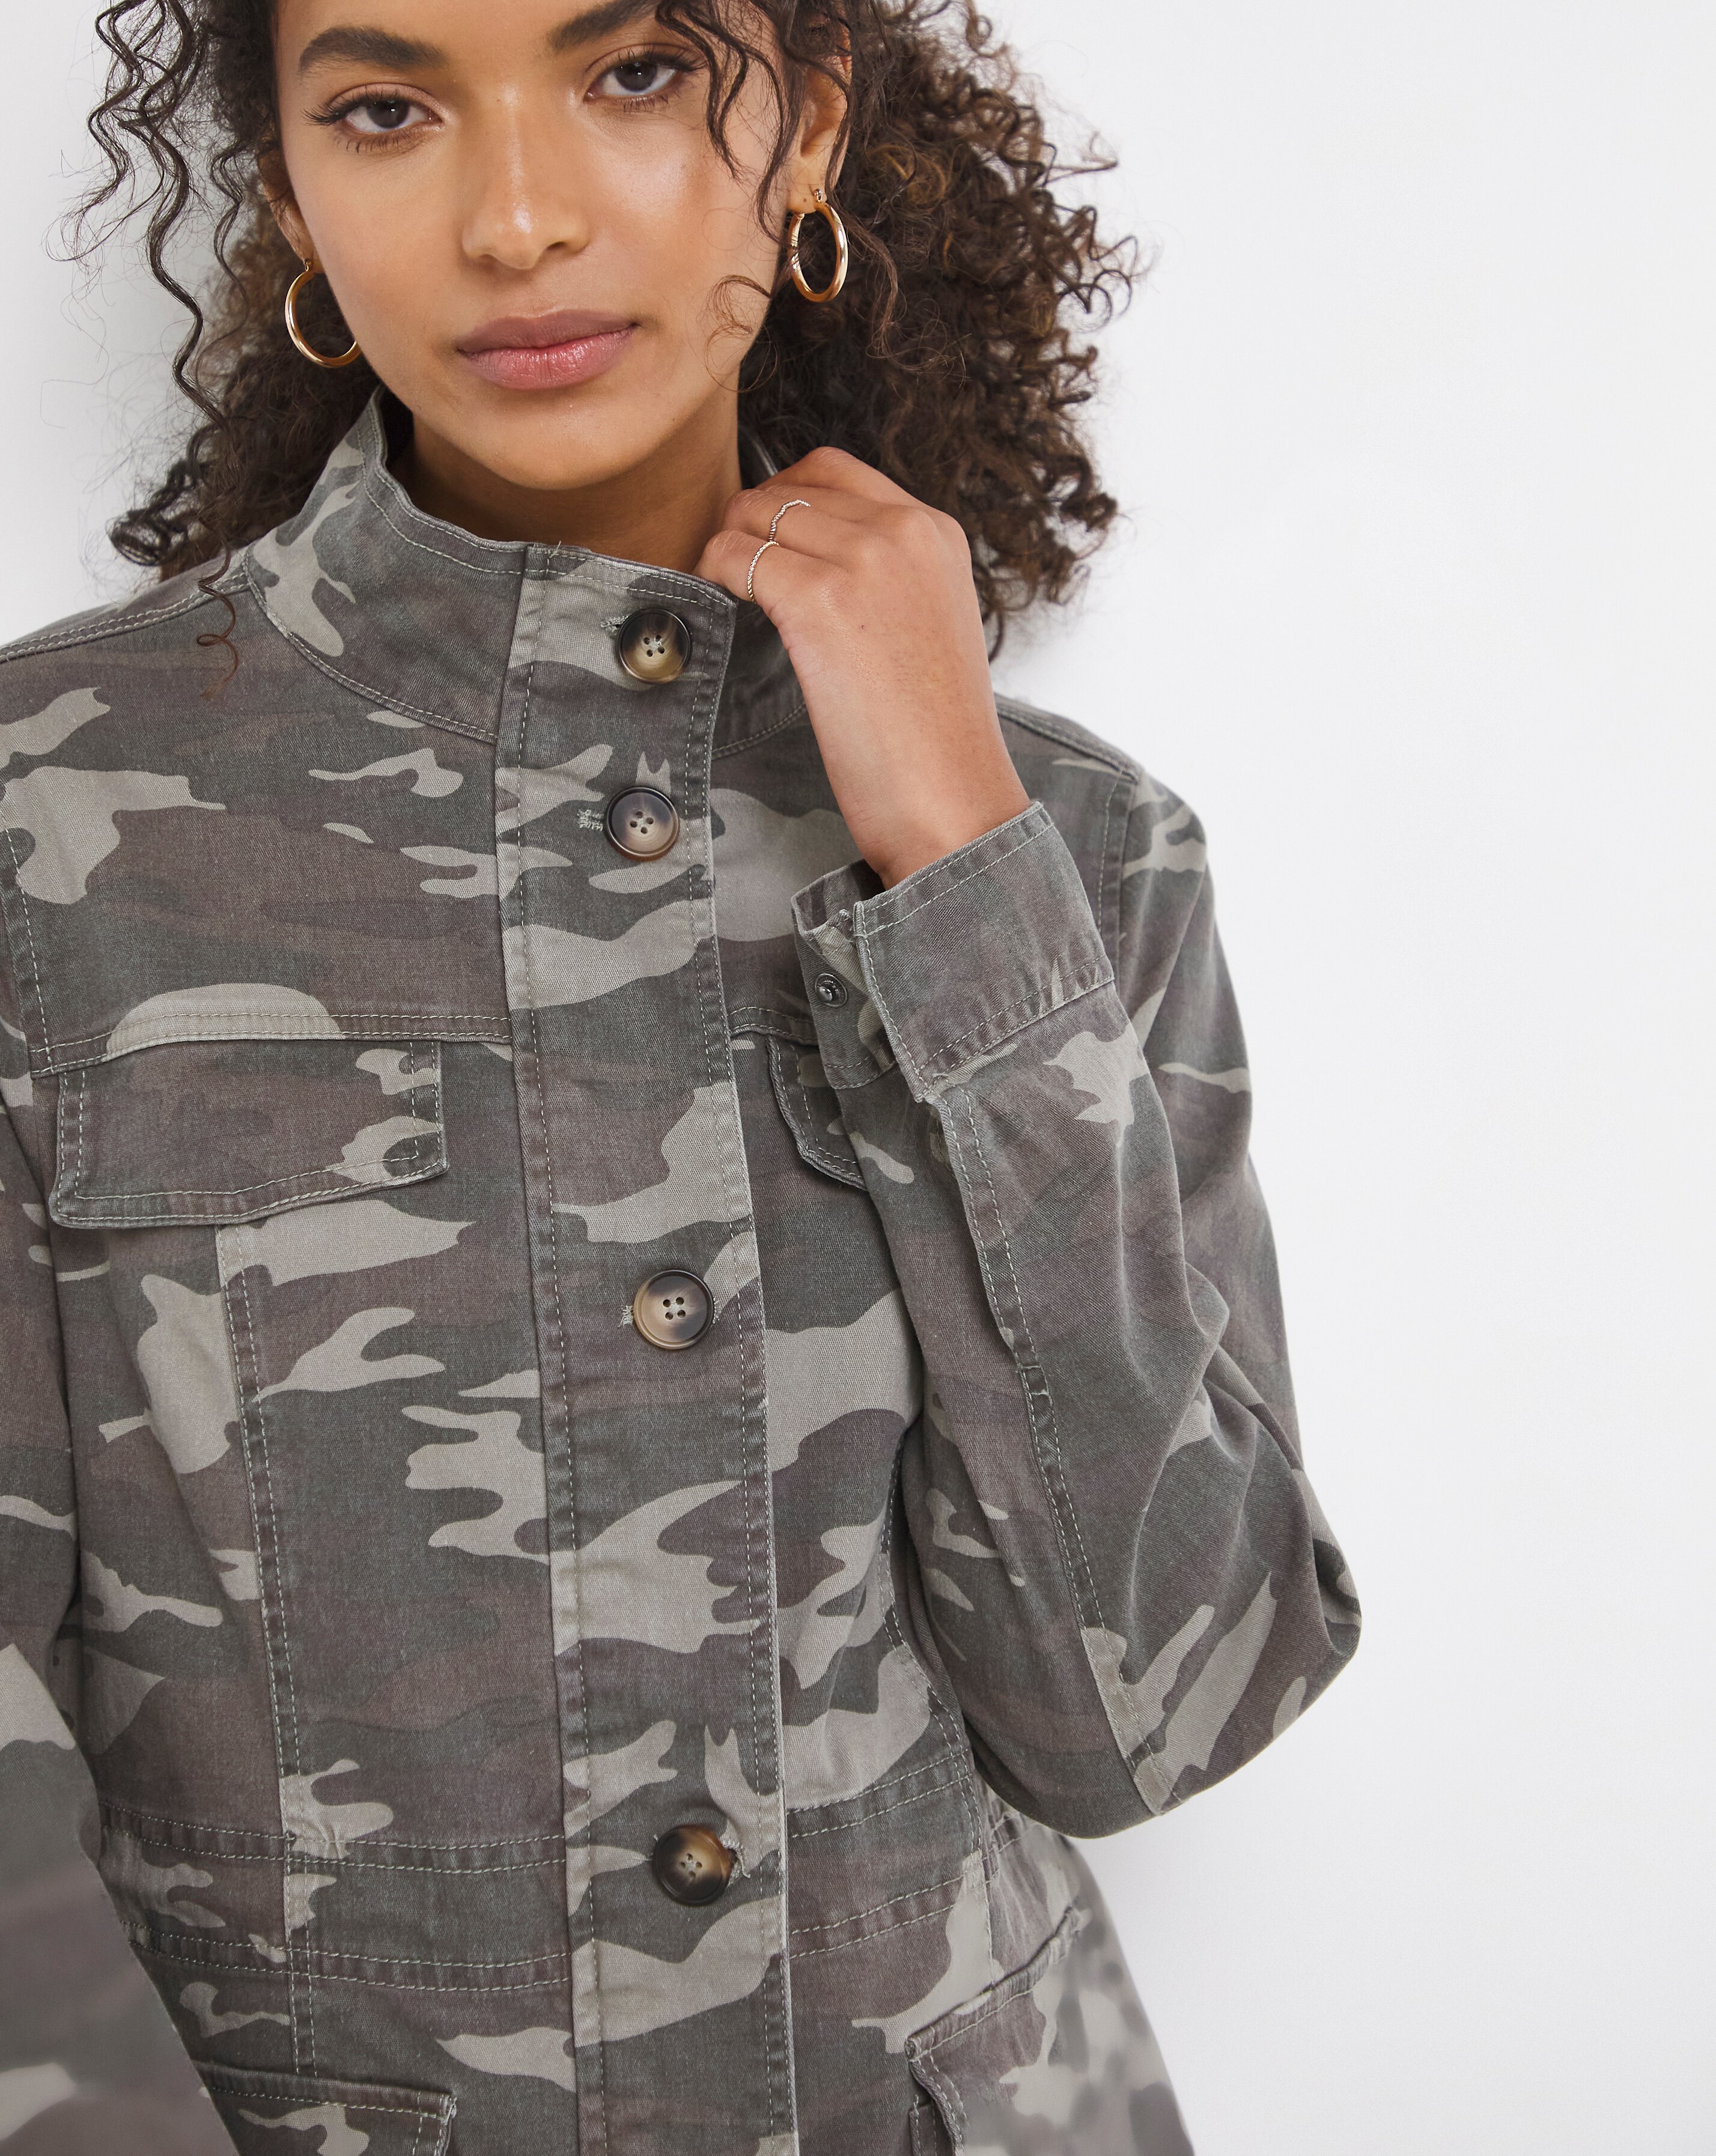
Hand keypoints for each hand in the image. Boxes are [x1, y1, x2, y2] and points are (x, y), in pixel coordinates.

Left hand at [696, 447, 1030, 887]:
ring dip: (727, 546)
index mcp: (936, 532)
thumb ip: (889, 576)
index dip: (785, 497)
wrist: (953, 796)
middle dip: (750, 522)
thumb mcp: (931, 623)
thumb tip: (814, 560)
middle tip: (734, 568)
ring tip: (725, 589)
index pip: (835, 471)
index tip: (767, 536)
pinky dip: (713, 571)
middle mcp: (903, 531)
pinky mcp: (819, 602)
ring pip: (757, 514)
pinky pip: (736, 555)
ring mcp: (863, 562)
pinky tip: (718, 601)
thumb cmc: (937, 734)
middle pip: (791, 488)